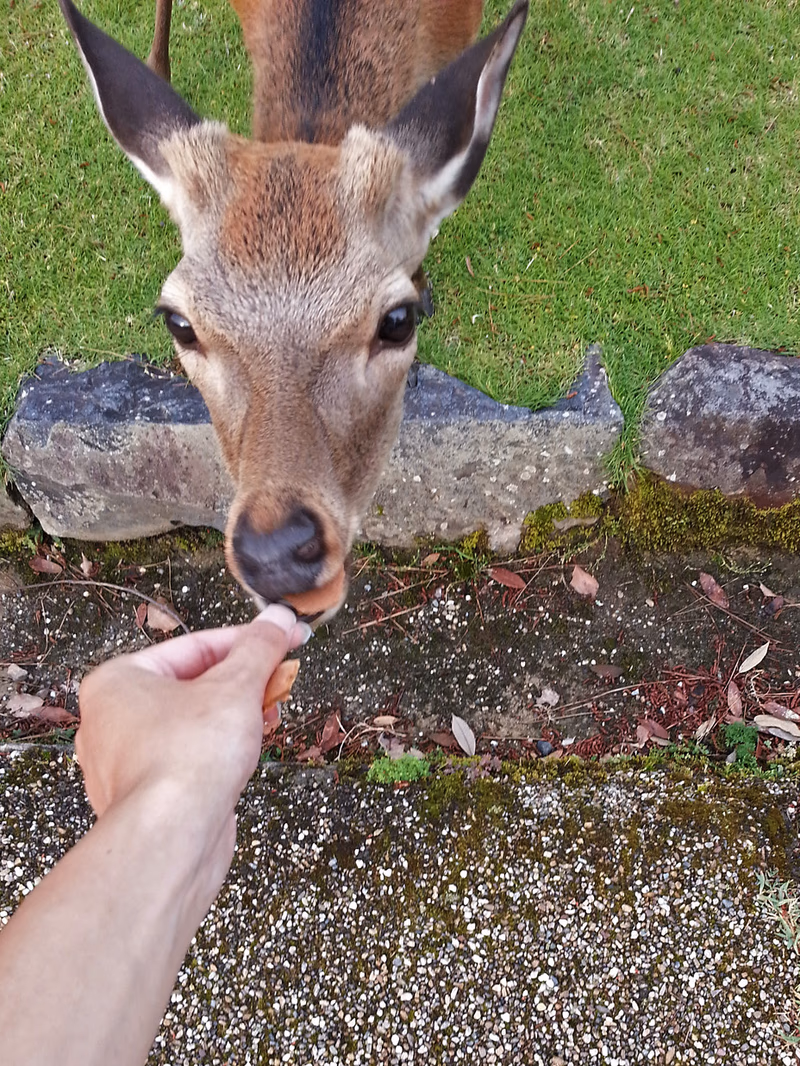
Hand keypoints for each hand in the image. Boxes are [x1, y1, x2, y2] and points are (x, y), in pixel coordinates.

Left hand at [76, 604, 307, 853]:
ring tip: (272, 714)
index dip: (249, 640)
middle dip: (244, 681)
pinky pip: (190, 757)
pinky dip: (222, 749)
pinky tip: (251, 750)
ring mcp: (127, 762)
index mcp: (118, 681)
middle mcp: (112, 720)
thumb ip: (260, 648)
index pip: (195, 646)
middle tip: (283, 676)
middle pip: (193, 683)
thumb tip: (279, 618)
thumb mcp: (236, 686)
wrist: (172, 840)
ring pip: (193, 723)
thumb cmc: (187, 758)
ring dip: (237, 715)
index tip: (286, 637)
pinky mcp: (148, 797)